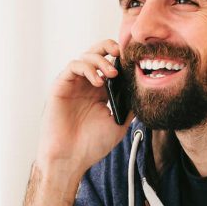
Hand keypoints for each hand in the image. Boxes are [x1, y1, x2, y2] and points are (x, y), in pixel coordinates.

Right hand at [36, 40, 132, 176]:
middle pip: (97, 53)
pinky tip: (98, 82)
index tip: (135, 60)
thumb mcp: (119, 122)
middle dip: (110, 47)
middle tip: (122, 53)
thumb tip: (145, 89)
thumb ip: (130, 105)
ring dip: (101, 60)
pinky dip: (87, 68)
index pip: (111, 64)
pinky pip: (73, 66)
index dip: (122, 59)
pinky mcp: (61, 86)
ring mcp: (73, 84)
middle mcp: (86, 84)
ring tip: (112, 74)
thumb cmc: (91, 145)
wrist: (70, 158)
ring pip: (86, 56)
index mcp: (100, 91)